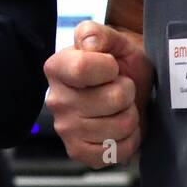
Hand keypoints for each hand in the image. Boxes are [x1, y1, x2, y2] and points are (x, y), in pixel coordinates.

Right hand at [44, 21, 153, 168]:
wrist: (131, 92)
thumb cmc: (121, 65)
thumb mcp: (115, 41)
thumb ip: (99, 34)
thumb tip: (89, 44)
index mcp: (57, 67)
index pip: (83, 68)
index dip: (109, 67)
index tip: (112, 66)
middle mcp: (55, 100)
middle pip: (112, 99)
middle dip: (128, 91)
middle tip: (120, 88)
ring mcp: (65, 129)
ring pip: (120, 125)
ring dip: (131, 115)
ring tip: (121, 107)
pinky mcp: (78, 152)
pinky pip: (116, 151)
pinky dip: (129, 140)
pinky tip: (120, 128)